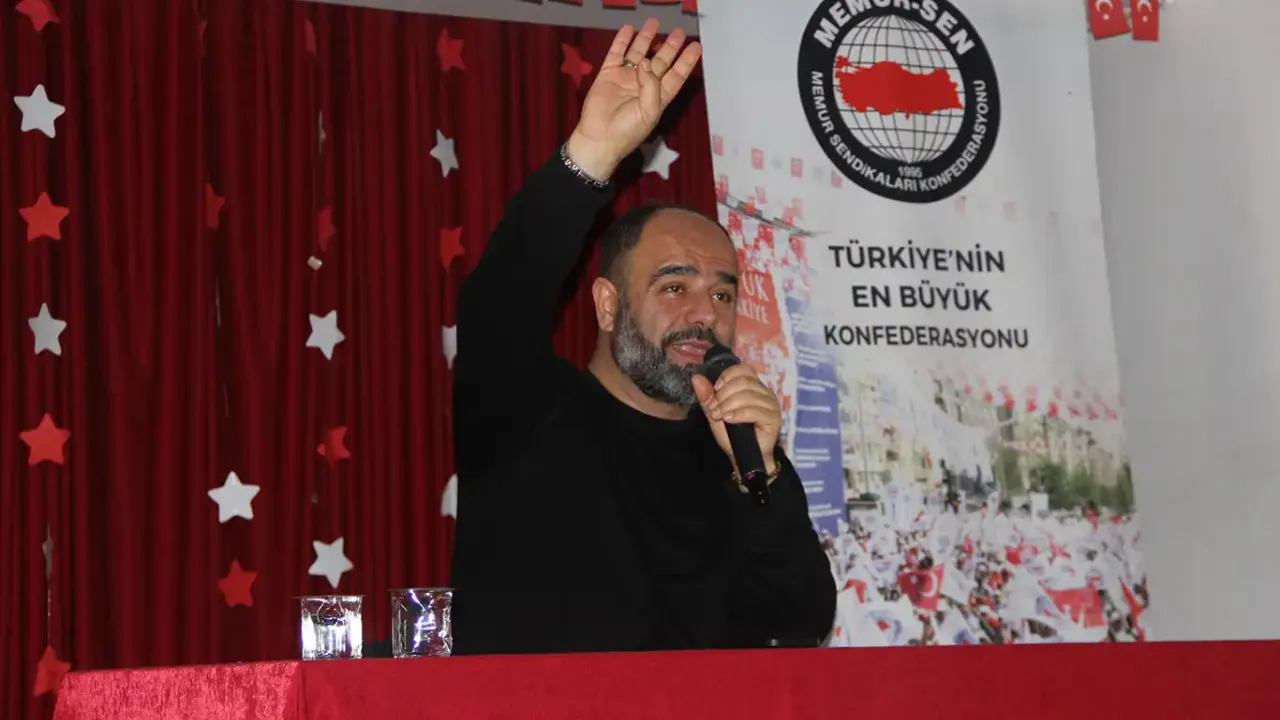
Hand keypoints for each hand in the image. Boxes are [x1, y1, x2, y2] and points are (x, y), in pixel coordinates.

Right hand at [565, 19, 701, 180]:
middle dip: (670, 47)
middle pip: (660, 61)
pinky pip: (616, 54)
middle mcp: (643, 85)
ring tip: (654, 23)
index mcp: (658, 96)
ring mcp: (625, 78)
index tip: (696, 47)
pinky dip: (622, 41)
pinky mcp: (608, 75)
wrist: (599, 138)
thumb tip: (645, 61)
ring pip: (639, 54)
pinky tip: (628, 29)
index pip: (676, 75)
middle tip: (679, 32)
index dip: (686, 61)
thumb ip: (651, 85)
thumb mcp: (649, 111)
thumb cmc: (627, 130)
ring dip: (646, 39)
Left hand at [692, 365, 781, 476]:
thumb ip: (707, 397)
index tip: (716, 390)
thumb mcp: (715, 414)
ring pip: (747, 395)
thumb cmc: (733, 436)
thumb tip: (696, 378)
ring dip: (728, 405)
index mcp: (753, 387)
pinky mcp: (774, 418)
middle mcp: (765, 392)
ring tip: (720, 416)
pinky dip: (738, 414)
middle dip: (723, 395)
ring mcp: (771, 405)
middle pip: (743, 382)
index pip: (743, 369)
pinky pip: (754, 410)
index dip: (727, 376)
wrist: (743, 458)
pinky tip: (729, 420)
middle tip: (714, 410)